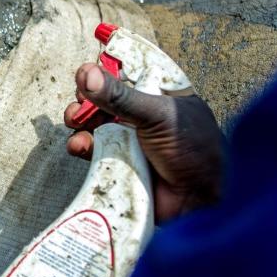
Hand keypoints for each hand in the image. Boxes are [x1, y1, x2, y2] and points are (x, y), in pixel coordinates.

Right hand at [64, 63, 223, 221]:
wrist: (200, 202)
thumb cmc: (192, 150)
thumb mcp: (157, 115)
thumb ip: (120, 96)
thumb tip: (86, 73)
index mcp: (161, 97)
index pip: (128, 76)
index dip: (106, 74)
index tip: (88, 75)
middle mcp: (145, 116)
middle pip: (106, 100)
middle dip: (87, 100)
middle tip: (79, 102)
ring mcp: (131, 141)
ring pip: (96, 125)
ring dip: (80, 122)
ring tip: (75, 123)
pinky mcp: (120, 164)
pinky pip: (94, 151)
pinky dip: (82, 146)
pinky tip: (79, 146)